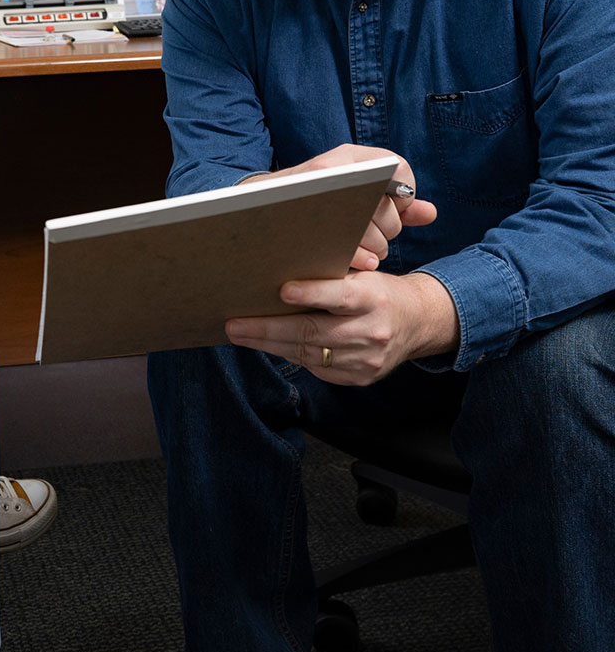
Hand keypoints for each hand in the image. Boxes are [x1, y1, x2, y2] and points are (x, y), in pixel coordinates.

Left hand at [224, 268, 459, 384]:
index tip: (282, 291)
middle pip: (313, 332)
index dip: (311, 294)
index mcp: (372, 297)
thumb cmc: (378, 290)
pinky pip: (317, 369)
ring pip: (309, 354)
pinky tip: (268, 345)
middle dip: (267, 329)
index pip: (340, 296)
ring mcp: (366, 360)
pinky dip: (290, 355)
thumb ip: (330, 278)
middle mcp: (371, 331)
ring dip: (269, 345)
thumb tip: (278, 273)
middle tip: (234, 325)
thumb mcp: (363, 275)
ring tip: (240, 335)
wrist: (417, 322)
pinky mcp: (360, 378)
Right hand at [244, 144, 436, 270]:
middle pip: (385, 203)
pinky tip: (360, 262)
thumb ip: (395, 205)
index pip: (398, 168)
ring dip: (375, 246)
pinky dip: (360, 256)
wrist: (253, 209)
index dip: (402, 194)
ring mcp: (316, 189)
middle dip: (388, 229)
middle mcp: (335, 165)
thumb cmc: (312, 205)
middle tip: (374, 238)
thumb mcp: (352, 196)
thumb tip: (430, 213)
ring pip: (368, 225)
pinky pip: (347, 240)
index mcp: (350, 155)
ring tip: (364, 252)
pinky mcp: (303, 213)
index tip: (390, 209)